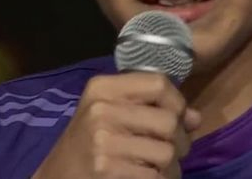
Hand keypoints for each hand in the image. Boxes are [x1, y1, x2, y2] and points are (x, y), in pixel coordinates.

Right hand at [32, 72, 201, 178]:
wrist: (56, 177)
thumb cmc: (87, 143)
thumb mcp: (109, 113)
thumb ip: (151, 108)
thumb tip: (195, 117)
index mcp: (102, 88)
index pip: (158, 83)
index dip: (178, 102)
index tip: (178, 118)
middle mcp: (101, 110)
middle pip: (169, 121)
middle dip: (181, 141)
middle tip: (172, 151)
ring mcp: (103, 142)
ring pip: (168, 153)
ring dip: (172, 167)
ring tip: (159, 169)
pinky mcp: (108, 171)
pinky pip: (156, 177)